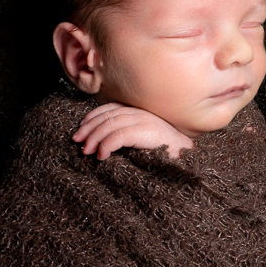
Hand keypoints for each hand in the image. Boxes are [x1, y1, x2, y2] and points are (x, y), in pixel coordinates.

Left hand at [72, 103, 194, 160]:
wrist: (188, 157)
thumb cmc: (167, 153)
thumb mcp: (144, 140)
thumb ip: (128, 135)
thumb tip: (103, 143)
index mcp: (139, 112)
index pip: (110, 108)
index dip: (92, 117)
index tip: (81, 130)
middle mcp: (140, 112)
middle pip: (106, 115)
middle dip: (89, 128)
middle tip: (77, 141)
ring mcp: (143, 120)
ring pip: (109, 125)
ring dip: (94, 138)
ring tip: (86, 151)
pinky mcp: (145, 132)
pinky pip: (117, 136)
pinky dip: (105, 146)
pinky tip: (101, 155)